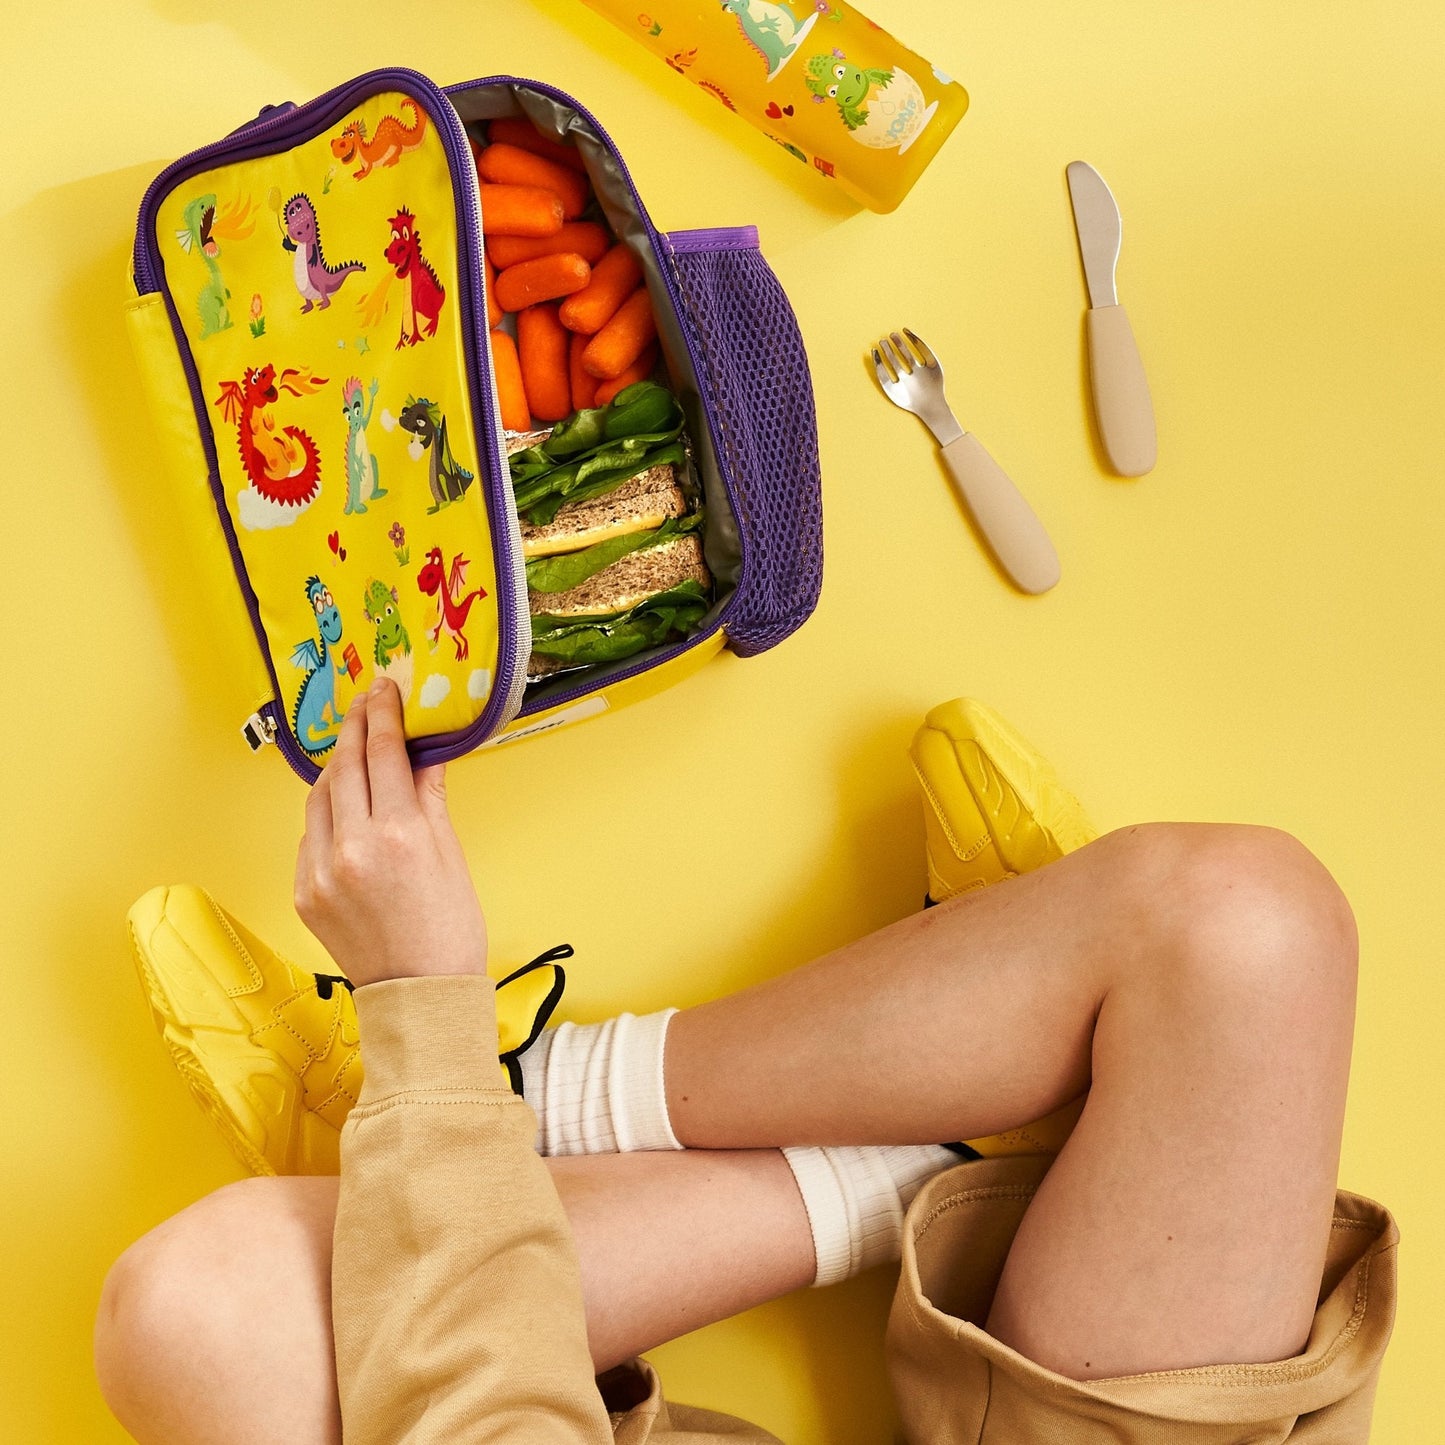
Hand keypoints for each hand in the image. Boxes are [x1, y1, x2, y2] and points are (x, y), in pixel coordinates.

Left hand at [294, 677, 487, 989]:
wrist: (420, 995)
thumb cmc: (449, 930)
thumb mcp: (451, 855)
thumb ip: (429, 798)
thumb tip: (424, 753)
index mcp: (399, 834)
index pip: (384, 752)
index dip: (384, 713)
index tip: (385, 689)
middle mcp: (353, 847)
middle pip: (347, 765)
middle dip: (356, 727)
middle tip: (366, 702)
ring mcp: (321, 871)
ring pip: (319, 795)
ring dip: (337, 766)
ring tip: (354, 750)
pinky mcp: (304, 892)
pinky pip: (310, 835)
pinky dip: (326, 813)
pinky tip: (345, 807)